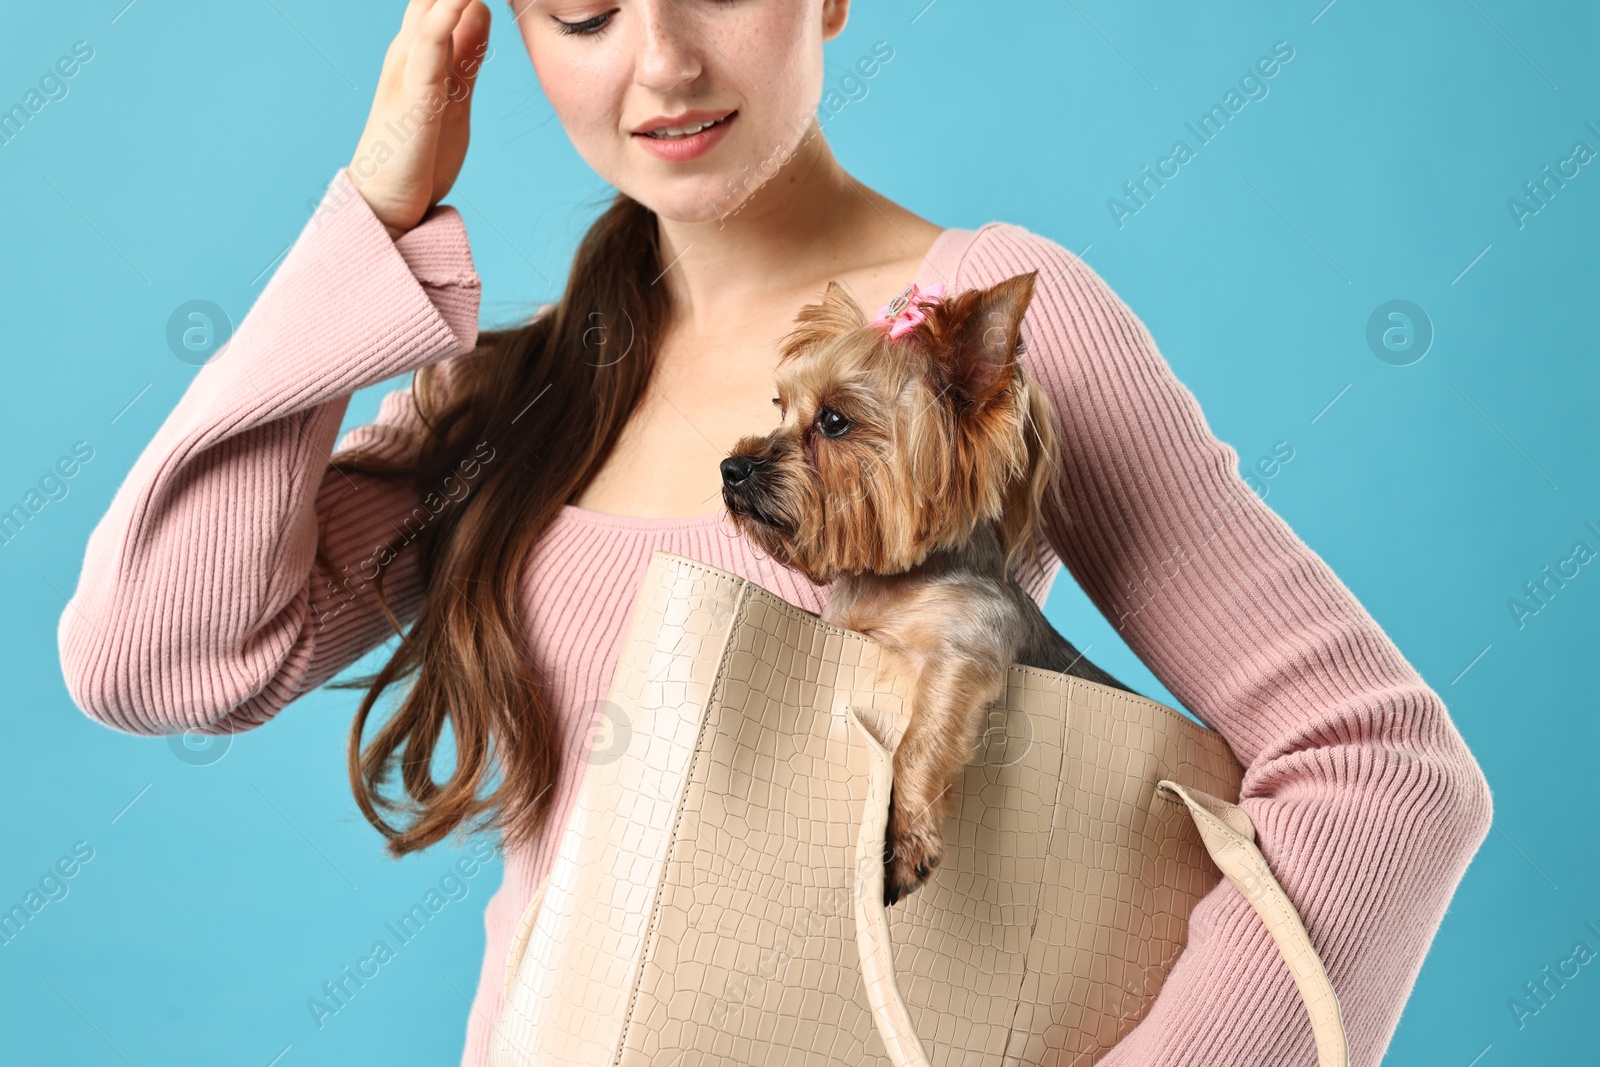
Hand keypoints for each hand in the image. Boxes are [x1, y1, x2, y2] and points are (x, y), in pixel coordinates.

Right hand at [347, 0, 490, 239]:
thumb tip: (481, 9)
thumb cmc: (418, 154)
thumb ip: (466, 53)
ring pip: (434, 2)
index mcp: (421, 45)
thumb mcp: (454, 95)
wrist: (387, 206)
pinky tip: (464, 0)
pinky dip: (446, 14)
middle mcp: (410, 46)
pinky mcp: (416, 97)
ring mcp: (411, 68)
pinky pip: (429, 44)